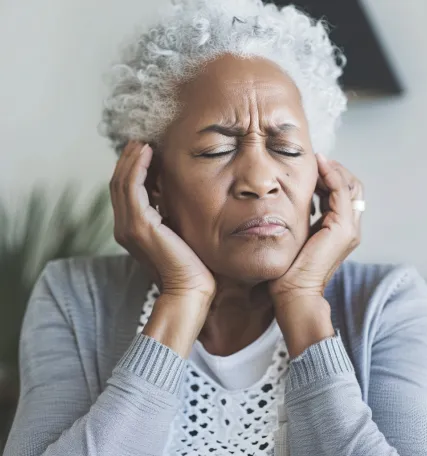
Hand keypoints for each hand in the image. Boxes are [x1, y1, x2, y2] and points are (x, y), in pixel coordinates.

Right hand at [110, 141, 215, 299]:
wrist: (190, 289)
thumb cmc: (190, 263)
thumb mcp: (176, 231)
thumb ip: (168, 212)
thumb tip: (171, 191)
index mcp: (132, 229)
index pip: (126, 191)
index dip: (133, 168)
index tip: (146, 149)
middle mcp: (124, 227)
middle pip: (119, 183)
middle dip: (129, 159)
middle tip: (142, 139)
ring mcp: (128, 226)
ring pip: (122, 182)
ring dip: (132, 158)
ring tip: (144, 141)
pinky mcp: (138, 225)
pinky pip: (132, 187)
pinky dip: (137, 167)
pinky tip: (148, 152)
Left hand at [268, 153, 363, 304]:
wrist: (294, 292)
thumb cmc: (289, 268)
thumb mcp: (298, 235)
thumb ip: (303, 218)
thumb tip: (292, 199)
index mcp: (339, 230)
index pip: (343, 194)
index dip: (330, 177)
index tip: (312, 167)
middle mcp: (349, 227)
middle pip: (351, 187)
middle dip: (334, 171)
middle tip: (315, 161)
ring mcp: (349, 228)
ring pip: (350, 186)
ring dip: (333, 170)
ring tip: (316, 161)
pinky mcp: (342, 228)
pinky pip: (341, 192)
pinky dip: (332, 175)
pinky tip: (318, 166)